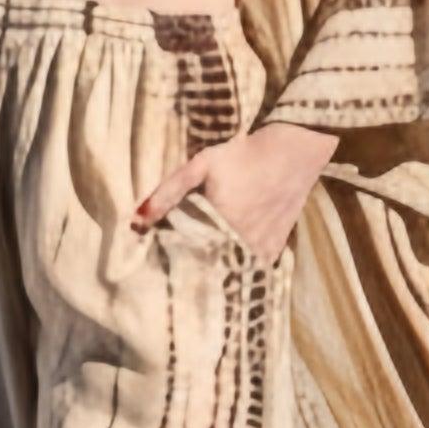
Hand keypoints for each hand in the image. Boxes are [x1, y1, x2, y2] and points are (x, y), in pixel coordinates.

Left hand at [135, 121, 336, 263]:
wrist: (293, 152)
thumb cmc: (244, 156)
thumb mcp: (201, 166)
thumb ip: (167, 193)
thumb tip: (135, 221)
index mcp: (219, 224)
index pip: (185, 259)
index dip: (170, 264)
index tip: (157, 266)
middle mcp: (241, 242)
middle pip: (207, 270)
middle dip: (190, 273)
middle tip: (174, 274)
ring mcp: (261, 249)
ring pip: (230, 274)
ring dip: (214, 275)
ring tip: (197, 275)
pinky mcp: (275, 249)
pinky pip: (252, 270)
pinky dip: (238, 271)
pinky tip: (226, 266)